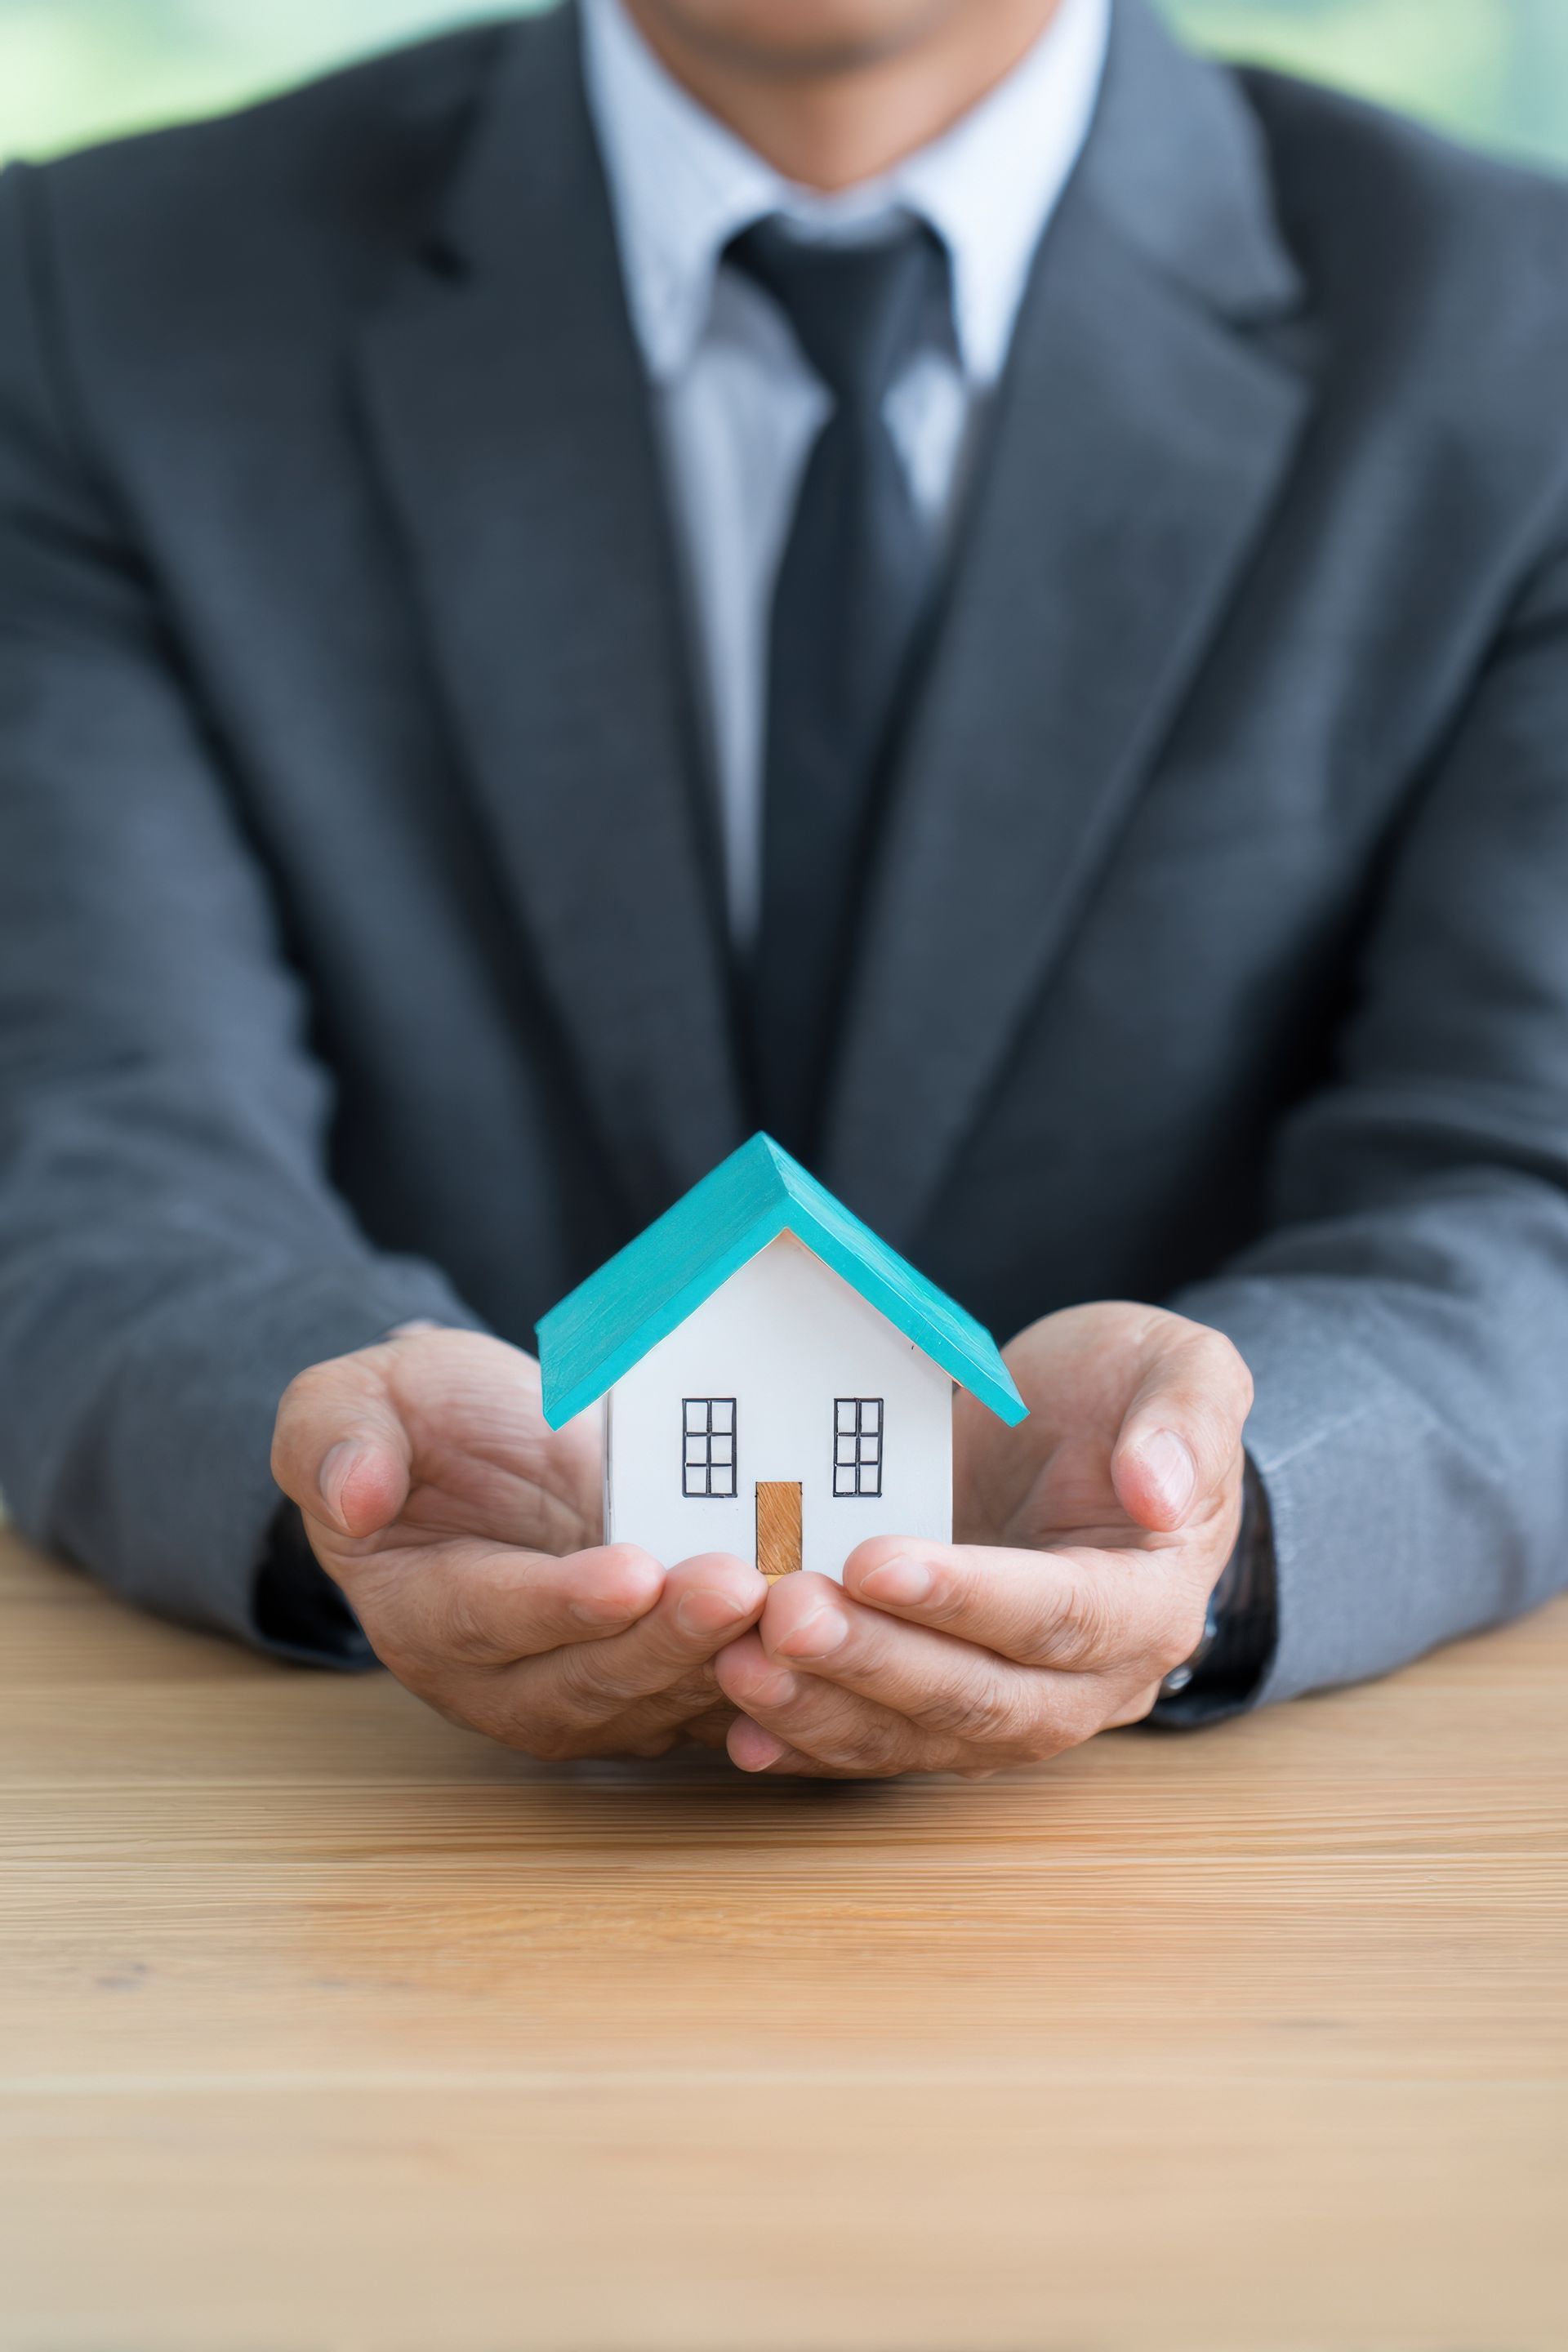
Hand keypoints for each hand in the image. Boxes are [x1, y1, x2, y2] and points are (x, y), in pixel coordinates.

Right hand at [271, 1327, 764, 1757]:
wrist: (486, 1451)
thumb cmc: (419, 1421)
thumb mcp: (347, 1401)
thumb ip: (336, 1442)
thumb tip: (355, 1495)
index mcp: (421, 1615)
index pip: (493, 1618)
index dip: (562, 1602)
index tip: (630, 1571)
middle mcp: (505, 1679)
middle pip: (592, 1677)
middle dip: (669, 1637)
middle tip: (740, 1586)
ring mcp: (589, 1693)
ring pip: (663, 1700)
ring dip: (729, 1662)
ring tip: (792, 1608)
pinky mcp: (660, 1686)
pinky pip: (715, 1703)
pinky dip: (769, 1685)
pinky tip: (824, 1639)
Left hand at [714, 1302, 1251, 1777]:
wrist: (1086, 1433)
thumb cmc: (1127, 1391)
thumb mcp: (1180, 1366)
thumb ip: (1186, 1420)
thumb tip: (1161, 1492)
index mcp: (1151, 1600)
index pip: (1058, 1615)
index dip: (966, 1597)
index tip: (873, 1560)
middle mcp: (1089, 1680)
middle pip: (980, 1696)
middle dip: (874, 1661)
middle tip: (784, 1612)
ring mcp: (1016, 1705)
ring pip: (921, 1735)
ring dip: (827, 1709)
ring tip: (742, 1664)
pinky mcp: (947, 1706)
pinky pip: (883, 1743)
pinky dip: (813, 1742)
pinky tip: (743, 1729)